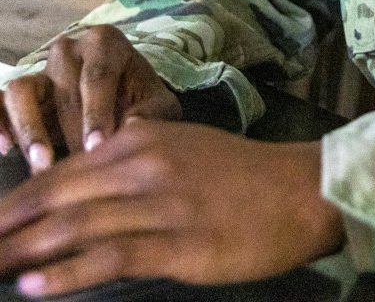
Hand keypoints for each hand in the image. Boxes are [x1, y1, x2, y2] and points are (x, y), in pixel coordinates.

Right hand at [0, 26, 180, 170]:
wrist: (124, 98)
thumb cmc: (142, 101)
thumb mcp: (157, 104)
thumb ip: (149, 114)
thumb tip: (132, 126)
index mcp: (105, 42)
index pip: (96, 76)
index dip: (96, 113)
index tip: (97, 146)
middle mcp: (68, 49)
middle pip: (63, 90)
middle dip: (71, 132)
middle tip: (80, 166)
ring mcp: (40, 70)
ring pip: (22, 91)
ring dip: (30, 129)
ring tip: (42, 164)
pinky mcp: (21, 92)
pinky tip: (5, 148)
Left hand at [0, 119, 344, 296]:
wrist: (297, 189)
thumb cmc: (239, 173)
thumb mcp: (180, 149)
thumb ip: (132, 163)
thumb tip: (82, 195)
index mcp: (139, 137)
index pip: (60, 171)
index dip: (16, 201)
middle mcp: (140, 164)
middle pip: (55, 197)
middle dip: (7, 226)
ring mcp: (157, 203)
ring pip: (73, 227)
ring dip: (22, 251)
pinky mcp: (176, 243)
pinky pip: (109, 257)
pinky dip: (65, 273)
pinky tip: (34, 285)